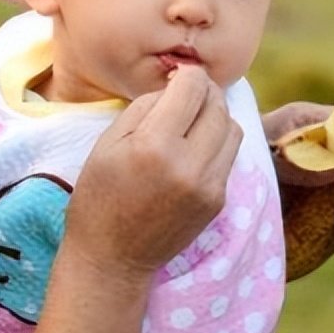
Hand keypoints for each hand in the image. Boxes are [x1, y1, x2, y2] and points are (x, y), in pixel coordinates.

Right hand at [67, 64, 243, 278]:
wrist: (113, 258)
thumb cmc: (100, 195)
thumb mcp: (108, 142)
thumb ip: (145, 106)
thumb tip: (177, 85)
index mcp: (155, 146)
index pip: (192, 88)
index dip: (186, 74)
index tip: (176, 75)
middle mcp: (189, 165)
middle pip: (217, 105)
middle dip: (203, 91)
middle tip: (186, 92)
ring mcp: (209, 186)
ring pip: (233, 128)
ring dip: (216, 115)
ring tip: (193, 119)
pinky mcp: (219, 200)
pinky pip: (230, 155)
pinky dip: (217, 141)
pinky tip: (194, 146)